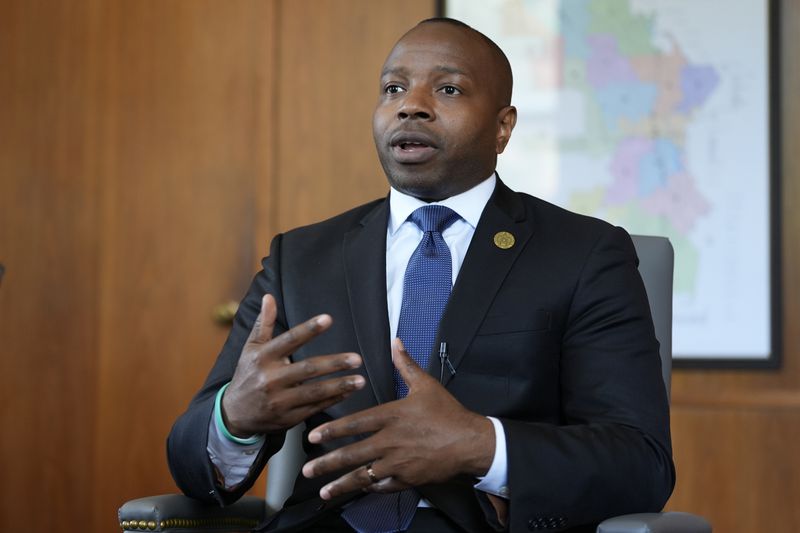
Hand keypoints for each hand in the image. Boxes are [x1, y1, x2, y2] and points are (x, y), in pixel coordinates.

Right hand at [221, 294, 365, 436]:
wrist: (234, 414)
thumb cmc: (247, 374)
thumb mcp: (251, 348)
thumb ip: (264, 323)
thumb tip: (269, 297)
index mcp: (263, 357)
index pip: (289, 340)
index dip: (309, 329)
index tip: (328, 319)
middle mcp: (271, 379)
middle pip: (307, 369)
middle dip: (334, 364)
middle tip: (356, 358)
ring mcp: (280, 400)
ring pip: (314, 392)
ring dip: (339, 386)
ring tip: (360, 380)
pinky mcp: (288, 418)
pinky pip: (315, 408)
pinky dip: (333, 400)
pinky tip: (348, 392)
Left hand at [301, 338, 494, 499]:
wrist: (470, 442)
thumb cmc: (448, 413)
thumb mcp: (426, 384)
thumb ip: (406, 365)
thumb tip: (396, 342)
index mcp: (392, 416)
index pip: (356, 423)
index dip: (332, 431)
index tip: (313, 437)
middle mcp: (391, 441)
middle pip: (353, 454)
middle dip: (327, 463)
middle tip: (307, 470)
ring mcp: (398, 463)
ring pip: (364, 476)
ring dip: (341, 484)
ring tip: (323, 491)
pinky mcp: (408, 478)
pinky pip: (382, 486)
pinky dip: (368, 488)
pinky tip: (357, 490)